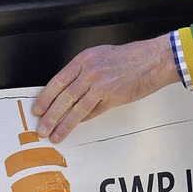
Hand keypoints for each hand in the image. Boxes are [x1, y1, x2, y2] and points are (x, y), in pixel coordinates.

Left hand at [32, 34, 179, 142]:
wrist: (154, 59)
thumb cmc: (133, 57)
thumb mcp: (103, 56)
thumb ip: (86, 71)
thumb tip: (70, 91)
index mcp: (85, 59)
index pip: (58, 81)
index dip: (45, 98)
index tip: (38, 109)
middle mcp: (90, 71)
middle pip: (63, 97)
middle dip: (50, 116)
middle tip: (42, 128)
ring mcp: (101, 84)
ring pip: (75, 108)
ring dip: (63, 124)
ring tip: (55, 135)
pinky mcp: (112, 96)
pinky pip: (93, 112)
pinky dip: (83, 120)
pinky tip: (76, 126)